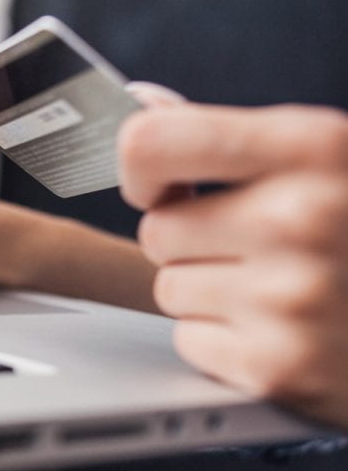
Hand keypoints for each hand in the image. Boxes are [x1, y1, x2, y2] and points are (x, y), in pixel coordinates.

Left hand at [119, 102, 347, 428]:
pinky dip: (223, 342)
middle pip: (157, 230)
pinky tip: (281, 330)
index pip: (152, 144)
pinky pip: (189, 341)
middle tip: (260, 246)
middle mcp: (301, 219)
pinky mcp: (278, 367)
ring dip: (209, 293)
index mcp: (315, 149)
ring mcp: (290, 298)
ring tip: (280, 289)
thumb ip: (232, 136)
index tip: (159, 183)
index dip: (141, 168)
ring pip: (169, 289)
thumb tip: (141, 104)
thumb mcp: (329, 160)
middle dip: (194, 240)